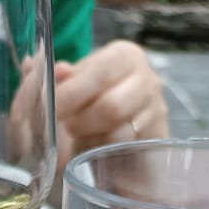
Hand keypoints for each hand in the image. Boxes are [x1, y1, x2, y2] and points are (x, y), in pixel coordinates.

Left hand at [54, 41, 167, 161]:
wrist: (126, 119)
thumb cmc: (96, 95)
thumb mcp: (78, 82)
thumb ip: (63, 79)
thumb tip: (51, 71)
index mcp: (124, 55)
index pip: (99, 73)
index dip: (71, 94)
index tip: (52, 109)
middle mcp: (146, 78)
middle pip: (111, 108)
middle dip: (81, 122)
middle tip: (68, 127)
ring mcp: (155, 108)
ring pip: (119, 134)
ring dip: (92, 140)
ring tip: (82, 134)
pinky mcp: (157, 136)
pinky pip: (125, 151)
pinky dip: (105, 153)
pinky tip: (96, 147)